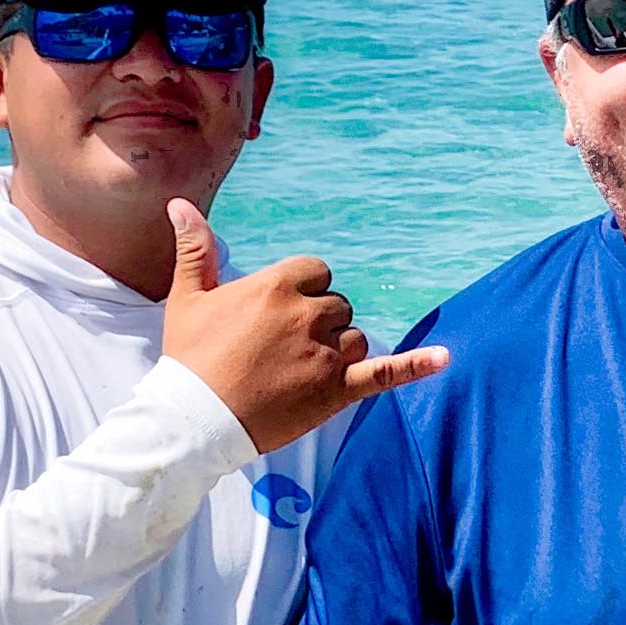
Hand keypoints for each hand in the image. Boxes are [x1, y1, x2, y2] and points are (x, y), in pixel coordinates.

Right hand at [160, 198, 447, 453]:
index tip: (281, 314)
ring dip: (338, 349)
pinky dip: (416, 366)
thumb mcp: (188, 297)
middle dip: (319, 322)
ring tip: (299, 371)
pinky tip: (445, 358)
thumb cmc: (189, 358)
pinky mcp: (336, 391)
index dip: (303, 292)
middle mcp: (306, 313)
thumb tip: (180, 204)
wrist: (193, 419)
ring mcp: (325, 353)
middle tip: (283, 350)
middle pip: (338, 305)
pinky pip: (384, 372)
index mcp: (276, 285)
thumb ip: (196, 249)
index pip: (316, 272)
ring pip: (355, 337)